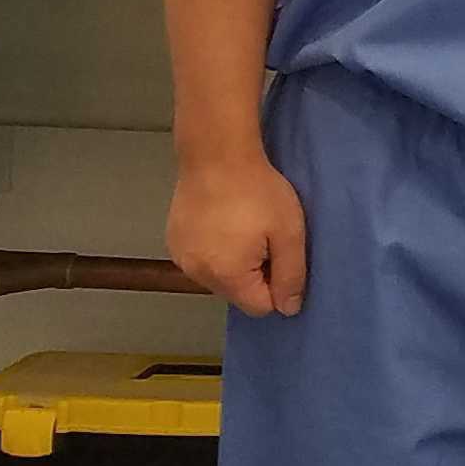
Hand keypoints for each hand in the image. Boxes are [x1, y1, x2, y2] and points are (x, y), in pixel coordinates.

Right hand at [166, 149, 305, 315]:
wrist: (216, 155)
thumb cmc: (258, 192)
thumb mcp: (289, 233)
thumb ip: (291, 276)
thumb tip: (288, 310)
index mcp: (226, 276)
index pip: (259, 307)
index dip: (277, 286)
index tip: (280, 255)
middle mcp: (196, 273)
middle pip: (237, 293)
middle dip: (255, 274)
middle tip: (264, 237)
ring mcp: (181, 257)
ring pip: (219, 277)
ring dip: (235, 263)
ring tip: (244, 227)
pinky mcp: (174, 241)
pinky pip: (203, 260)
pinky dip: (216, 250)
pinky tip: (224, 223)